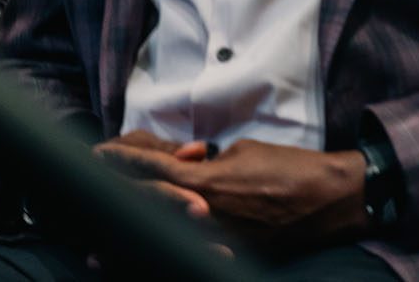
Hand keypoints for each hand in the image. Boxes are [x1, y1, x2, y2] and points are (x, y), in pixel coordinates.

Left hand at [106, 138, 368, 247]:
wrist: (331, 197)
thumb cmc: (290, 167)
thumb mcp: (244, 151)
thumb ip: (209, 164)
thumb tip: (190, 167)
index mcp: (208, 181)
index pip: (152, 171)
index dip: (121, 163)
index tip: (96, 159)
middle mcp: (208, 214)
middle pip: (149, 211)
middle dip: (116, 205)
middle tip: (87, 205)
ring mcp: (221, 240)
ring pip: (165, 243)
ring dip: (130, 246)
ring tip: (96, 254)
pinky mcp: (236, 257)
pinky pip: (194, 257)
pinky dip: (167, 259)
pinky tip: (147, 266)